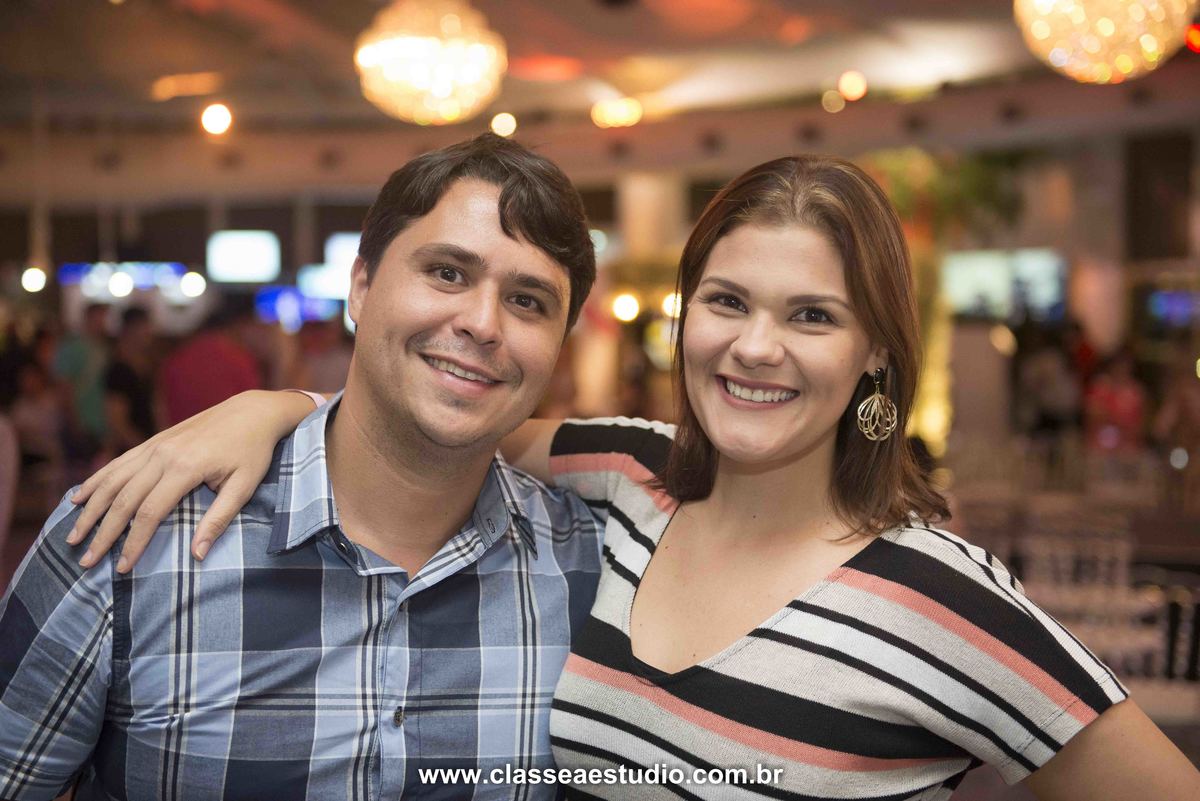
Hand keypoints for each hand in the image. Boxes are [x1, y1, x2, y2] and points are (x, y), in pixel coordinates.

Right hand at [67, 390, 315, 572]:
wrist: (253, 411)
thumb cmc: (252, 452)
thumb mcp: (244, 487)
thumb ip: (219, 520)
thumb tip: (197, 556)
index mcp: (185, 467)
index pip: (149, 513)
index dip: (133, 543)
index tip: (122, 568)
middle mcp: (163, 454)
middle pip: (123, 500)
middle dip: (103, 533)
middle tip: (86, 561)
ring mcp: (155, 445)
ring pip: (112, 480)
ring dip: (90, 509)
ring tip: (73, 535)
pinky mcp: (154, 441)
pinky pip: (117, 463)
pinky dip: (95, 481)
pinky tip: (78, 497)